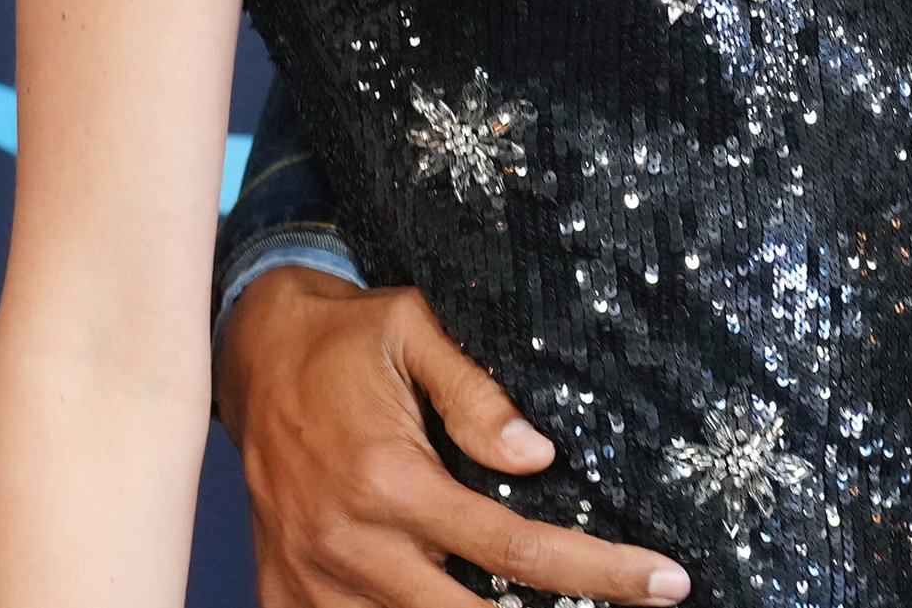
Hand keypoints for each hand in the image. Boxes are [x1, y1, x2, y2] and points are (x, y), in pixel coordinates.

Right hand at [216, 270, 690, 606]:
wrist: (246, 351)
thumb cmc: (343, 337)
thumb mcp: (414, 330)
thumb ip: (478, 395)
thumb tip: (539, 454)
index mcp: (391, 480)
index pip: (516, 548)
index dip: (600, 571)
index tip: (664, 581)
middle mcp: (351, 543)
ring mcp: (312, 579)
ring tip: (539, 603)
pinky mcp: (283, 593)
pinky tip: (444, 597)